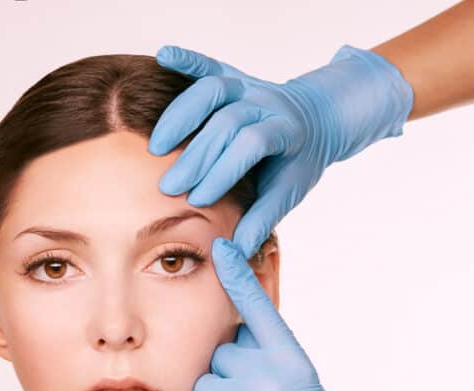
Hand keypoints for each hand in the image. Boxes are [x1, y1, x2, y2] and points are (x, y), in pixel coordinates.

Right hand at [148, 45, 413, 256]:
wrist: (317, 120)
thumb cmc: (297, 161)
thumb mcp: (289, 192)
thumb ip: (263, 218)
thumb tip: (235, 252)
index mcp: (288, 129)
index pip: (252, 144)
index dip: (224, 170)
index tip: (198, 200)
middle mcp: (268, 101)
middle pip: (226, 122)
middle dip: (196, 156)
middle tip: (168, 187)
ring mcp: (248, 85)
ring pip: (212, 90)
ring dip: (181, 115)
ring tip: (156, 147)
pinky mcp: (232, 76)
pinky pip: (207, 64)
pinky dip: (186, 58)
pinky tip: (165, 55)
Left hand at [167, 237, 425, 390]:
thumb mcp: (306, 389)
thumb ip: (274, 358)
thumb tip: (244, 331)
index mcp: (291, 360)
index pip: (258, 306)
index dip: (236, 275)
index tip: (220, 246)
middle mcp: (265, 374)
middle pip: (217, 352)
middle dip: (226, 375)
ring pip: (200, 383)